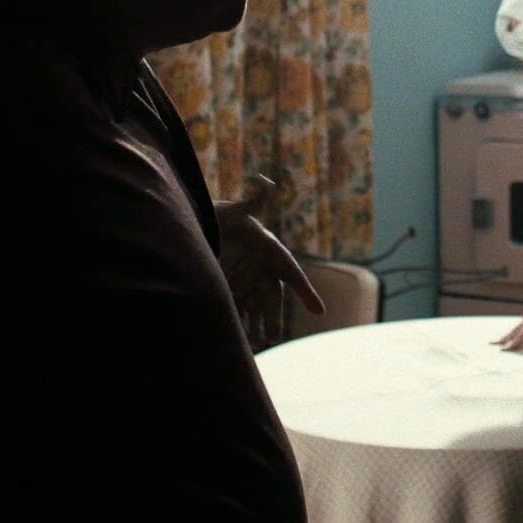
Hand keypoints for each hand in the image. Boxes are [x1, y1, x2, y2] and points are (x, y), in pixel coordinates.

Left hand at [216, 175, 324, 346]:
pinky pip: (238, 309)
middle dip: (273, 317)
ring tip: (258, 341)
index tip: (318, 310)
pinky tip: (238, 339)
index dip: (305, 292)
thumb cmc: (225, 216)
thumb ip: (253, 200)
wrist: (203, 225)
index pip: (292, 272)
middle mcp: (262, 270)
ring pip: (256, 308)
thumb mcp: (237, 209)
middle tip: (273, 333)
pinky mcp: (230, 289)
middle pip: (272, 298)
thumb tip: (265, 181)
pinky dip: (238, 324)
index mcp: (271, 251)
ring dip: (257, 325)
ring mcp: (247, 282)